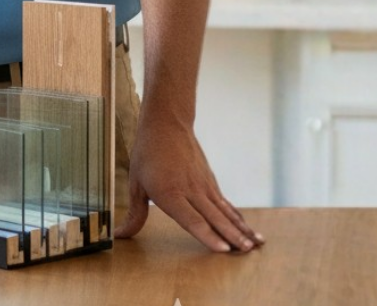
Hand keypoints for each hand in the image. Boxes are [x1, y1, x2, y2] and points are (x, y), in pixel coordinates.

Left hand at [116, 111, 260, 252]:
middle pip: (215, 218)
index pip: (192, 219)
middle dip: (232, 237)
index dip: (208, 236)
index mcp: (170, 193)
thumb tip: (120, 236)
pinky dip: (237, 218)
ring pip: (225, 212)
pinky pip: (226, 204)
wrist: (167, 124)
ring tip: (256, 244)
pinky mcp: (210, 182)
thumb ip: (134, 214)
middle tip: (246, 252)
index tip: (224, 249)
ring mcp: (204, 186)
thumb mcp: (135, 184)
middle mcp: (191, 190)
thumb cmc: (148, 154)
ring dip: (241, 229)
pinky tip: (247, 229)